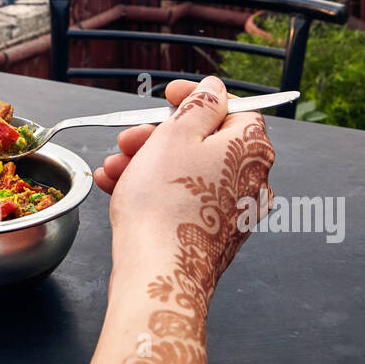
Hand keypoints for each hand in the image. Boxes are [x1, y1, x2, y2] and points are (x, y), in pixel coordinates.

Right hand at [102, 76, 274, 290]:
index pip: (233, 108)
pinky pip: (183, 200)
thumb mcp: (176, 135)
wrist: (159, 273)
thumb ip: (199, 106)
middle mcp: (251, 181)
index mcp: (251, 149)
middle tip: (128, 139)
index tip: (168, 95)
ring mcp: (233, 212)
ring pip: (187, 172)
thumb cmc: (166, 204)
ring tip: (113, 168)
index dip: (197, 97)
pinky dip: (153, 190)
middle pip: (204, 142)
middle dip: (158, 136)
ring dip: (146, 163)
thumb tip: (215, 90)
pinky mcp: (212, 235)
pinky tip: (116, 188)